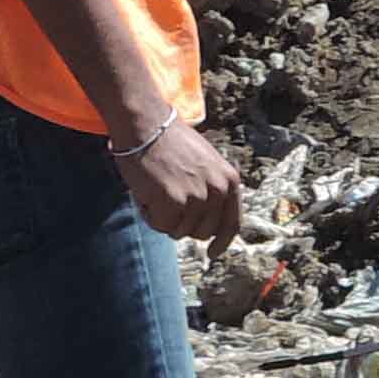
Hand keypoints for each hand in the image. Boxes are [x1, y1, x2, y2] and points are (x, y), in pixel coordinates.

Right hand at [114, 117, 244, 244]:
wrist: (147, 124)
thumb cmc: (170, 141)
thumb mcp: (206, 163)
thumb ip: (213, 190)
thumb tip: (209, 225)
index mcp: (230, 180)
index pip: (232, 223)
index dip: (221, 242)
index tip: (212, 253)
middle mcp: (218, 190)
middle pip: (202, 232)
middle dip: (183, 223)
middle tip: (166, 199)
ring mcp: (197, 197)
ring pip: (179, 231)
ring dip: (163, 217)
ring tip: (156, 189)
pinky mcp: (174, 202)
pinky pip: (161, 225)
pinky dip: (150, 215)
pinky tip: (146, 192)